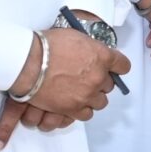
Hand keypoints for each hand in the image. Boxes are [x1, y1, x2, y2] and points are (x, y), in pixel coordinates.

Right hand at [0, 26, 130, 148]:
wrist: (28, 62)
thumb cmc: (46, 46)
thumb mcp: (75, 37)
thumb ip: (89, 48)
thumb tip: (89, 53)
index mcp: (102, 56)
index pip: (122, 65)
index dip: (117, 68)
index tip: (113, 69)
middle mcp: (99, 77)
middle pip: (109, 85)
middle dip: (100, 83)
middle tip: (87, 80)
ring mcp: (87, 94)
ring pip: (100, 102)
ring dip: (92, 98)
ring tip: (79, 93)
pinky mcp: (73, 108)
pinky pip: (86, 114)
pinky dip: (81, 110)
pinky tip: (74, 104)